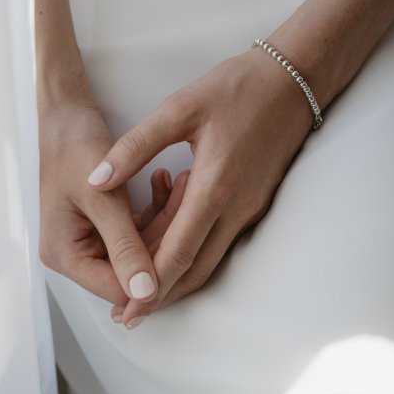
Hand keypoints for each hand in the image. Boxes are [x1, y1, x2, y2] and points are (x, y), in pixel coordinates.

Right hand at [38, 98, 188, 309]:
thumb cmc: (73, 146)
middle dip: (164, 241)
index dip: (154, 279)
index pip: (117, 290)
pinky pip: (139, 233)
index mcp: (64, 255)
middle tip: (192, 201)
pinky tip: (167, 183)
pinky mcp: (105, 228)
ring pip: (142, 252)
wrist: (65, 114)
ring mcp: (90, 242)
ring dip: (165, 221)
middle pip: (132, 273)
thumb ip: (125, 247)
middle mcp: (74, 255)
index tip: (187, 245)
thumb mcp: (103, 199)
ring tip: (182, 183)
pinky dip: (156, 211)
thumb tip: (145, 292)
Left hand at [85, 42, 317, 324]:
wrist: (297, 77)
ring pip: (209, 261)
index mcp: (215, 188)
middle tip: (128, 316)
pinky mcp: (253, 205)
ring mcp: (248, 210)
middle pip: (195, 270)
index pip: (179, 251)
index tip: (127, 307)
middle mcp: (236, 209)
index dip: (150, 284)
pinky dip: (193, 257)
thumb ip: (135, 147)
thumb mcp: (180, 107)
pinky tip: (169, 257)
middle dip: (161, 296)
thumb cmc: (238, 87)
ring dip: (177, 282)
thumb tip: (96, 179)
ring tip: (142, 297)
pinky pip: (220, 243)